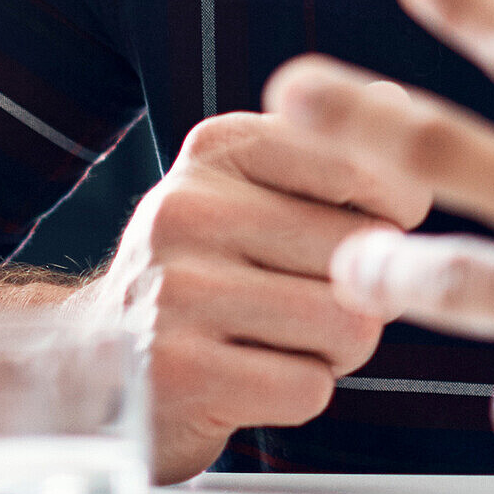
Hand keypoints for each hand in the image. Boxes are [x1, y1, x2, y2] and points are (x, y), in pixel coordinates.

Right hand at [74, 114, 429, 478]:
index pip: (363, 167)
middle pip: (362, 253)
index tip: (367, 230)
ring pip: (348, 324)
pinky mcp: (178, 375)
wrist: (98, 363)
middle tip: (310, 301)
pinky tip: (253, 381)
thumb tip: (394, 100)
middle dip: (362, 292)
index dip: (395, 213)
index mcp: (219, 149)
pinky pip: (309, 388)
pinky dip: (300, 394)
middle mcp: (187, 208)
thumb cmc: (210, 272)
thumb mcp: (251, 190)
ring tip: (283, 340)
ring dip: (337, 350)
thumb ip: (330, 149)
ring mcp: (175, 292)